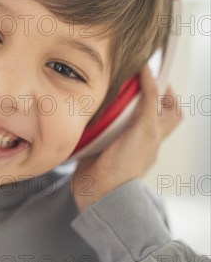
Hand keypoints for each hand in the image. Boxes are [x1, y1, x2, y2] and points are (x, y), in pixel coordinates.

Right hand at [71, 63, 183, 211]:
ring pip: (119, 115)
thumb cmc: (126, 165)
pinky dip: (96, 115)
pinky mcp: (98, 143)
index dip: (167, 93)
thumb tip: (147, 71)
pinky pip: (98, 124)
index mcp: (154, 134)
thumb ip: (148, 100)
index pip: (171, 112)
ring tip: (104, 89)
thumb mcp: (145, 127)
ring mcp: (118, 140)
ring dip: (113, 103)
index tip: (153, 76)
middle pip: (143, 110)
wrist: (99, 189)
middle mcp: (138, 136)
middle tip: (124, 78)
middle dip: (136, 94)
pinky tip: (89, 107)